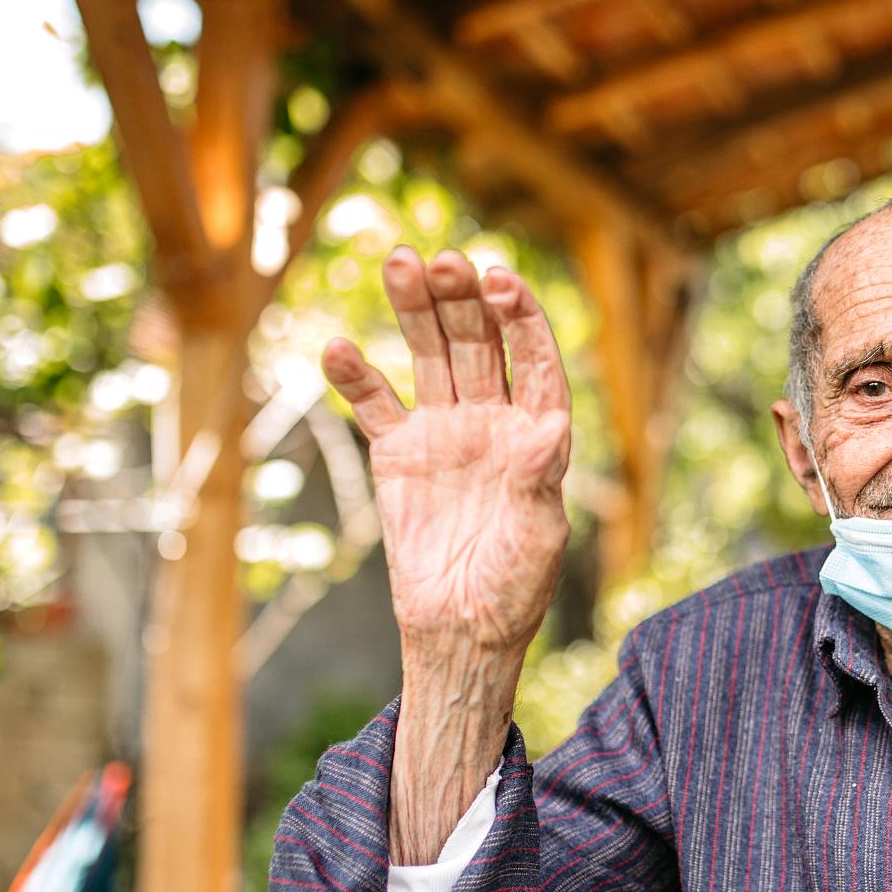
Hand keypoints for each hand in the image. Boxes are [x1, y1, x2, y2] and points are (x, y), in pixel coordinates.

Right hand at [322, 246, 571, 656]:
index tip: (502, 283)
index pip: (532, 361)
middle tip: (443, 261)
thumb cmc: (514, 588)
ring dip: (415, 311)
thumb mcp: (539, 537)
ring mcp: (444, 432)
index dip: (521, 319)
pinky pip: (376, 404)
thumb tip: (553, 427)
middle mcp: (492, 421)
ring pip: (429, 356)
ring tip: (400, 263)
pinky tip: (338, 347)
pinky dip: (357, 376)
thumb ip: (540, 479)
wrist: (460, 631)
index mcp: (537, 433)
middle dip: (462, 300)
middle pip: (478, 344)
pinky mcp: (398, 454)